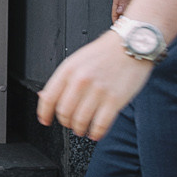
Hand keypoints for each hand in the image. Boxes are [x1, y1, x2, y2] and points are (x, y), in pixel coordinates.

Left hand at [36, 31, 153, 140]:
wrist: (131, 44)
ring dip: (79, 129)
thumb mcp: (76, 60)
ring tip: (82, 129)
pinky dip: (96, 133)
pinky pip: (101, 124)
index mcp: (68, 70)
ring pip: (81, 121)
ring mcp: (98, 91)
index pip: (48, 98)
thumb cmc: (104, 53)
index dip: (45, 113)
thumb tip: (45, 97)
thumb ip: (62, 80)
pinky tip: (96, 133)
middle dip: (65, 122)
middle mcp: (81, 81)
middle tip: (70, 124)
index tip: (45, 120)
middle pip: (64, 112)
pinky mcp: (115, 100)